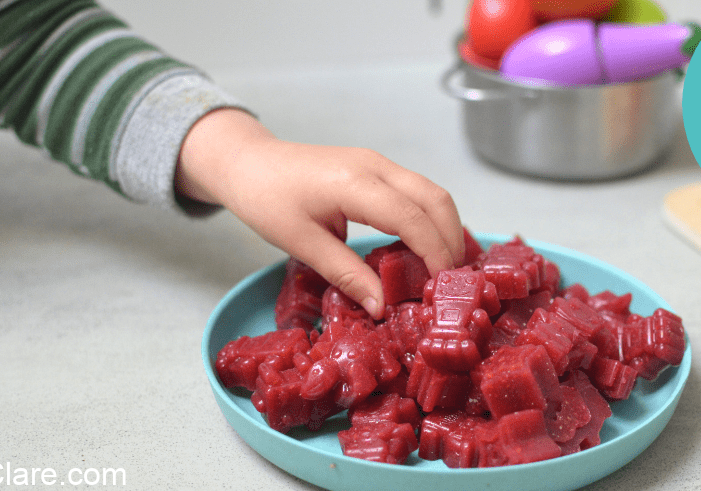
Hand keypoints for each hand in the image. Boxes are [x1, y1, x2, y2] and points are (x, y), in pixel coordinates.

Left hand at [175, 108, 464, 317]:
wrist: (248, 163)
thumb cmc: (266, 198)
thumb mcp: (302, 244)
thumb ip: (346, 274)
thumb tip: (381, 306)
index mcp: (355, 183)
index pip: (413, 218)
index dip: (434, 253)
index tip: (440, 286)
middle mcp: (375, 166)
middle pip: (436, 199)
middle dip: (451, 240)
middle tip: (451, 282)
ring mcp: (378, 163)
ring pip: (432, 193)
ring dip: (444, 228)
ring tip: (443, 269)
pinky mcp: (376, 168)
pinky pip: (417, 191)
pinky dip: (429, 219)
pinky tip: (424, 248)